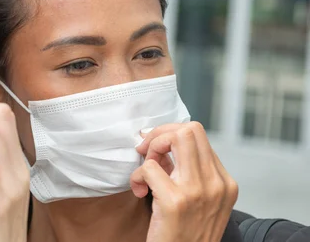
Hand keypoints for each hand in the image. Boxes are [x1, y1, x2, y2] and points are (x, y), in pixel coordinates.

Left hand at [130, 122, 238, 241]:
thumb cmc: (185, 234)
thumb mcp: (200, 201)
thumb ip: (189, 173)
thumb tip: (162, 144)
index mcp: (225, 183)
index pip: (198, 135)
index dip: (170, 135)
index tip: (155, 150)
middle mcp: (216, 184)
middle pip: (189, 129)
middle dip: (160, 134)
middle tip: (146, 153)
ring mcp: (198, 191)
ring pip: (173, 138)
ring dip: (150, 151)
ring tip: (145, 175)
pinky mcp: (175, 202)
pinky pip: (149, 167)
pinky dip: (137, 176)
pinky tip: (140, 193)